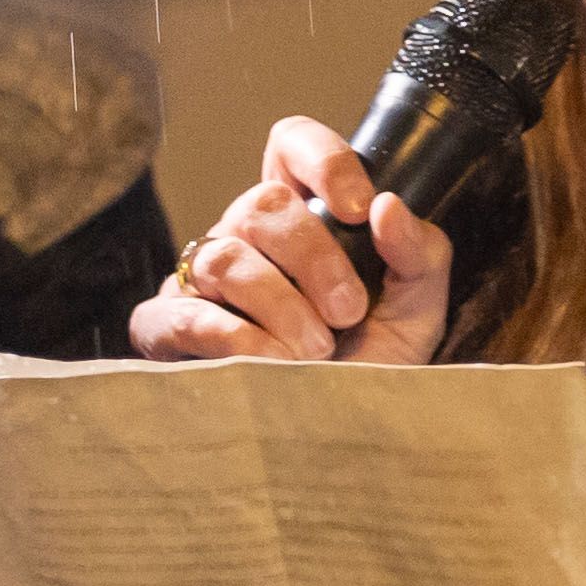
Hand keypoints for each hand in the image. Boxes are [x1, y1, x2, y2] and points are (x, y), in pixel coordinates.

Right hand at [130, 114, 459, 364]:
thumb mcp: (417, 311)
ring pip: (223, 256)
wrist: (337, 440)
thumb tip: (388, 207)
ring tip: (315, 352)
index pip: (292, 145)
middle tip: (348, 313)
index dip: (323, 160)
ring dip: (279, 306)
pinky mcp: (165, 328)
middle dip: (315, 259)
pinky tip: (268, 364)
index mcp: (303, 216)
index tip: (359, 208)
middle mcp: (245, 235)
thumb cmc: (372, 365)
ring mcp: (198, 278)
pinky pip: (181, 314)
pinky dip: (232, 339)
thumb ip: (420, 255)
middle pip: (261, 202)